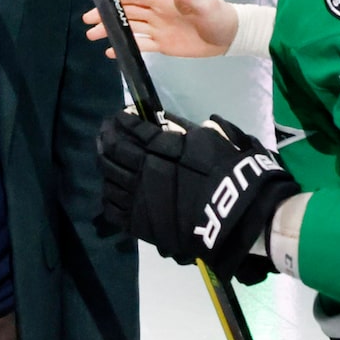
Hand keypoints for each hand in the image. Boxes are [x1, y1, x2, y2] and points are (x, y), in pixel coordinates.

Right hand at [81, 0, 236, 58]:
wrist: (230, 37)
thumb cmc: (218, 16)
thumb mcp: (204, 4)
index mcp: (164, 0)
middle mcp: (157, 13)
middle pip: (127, 12)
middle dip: (107, 15)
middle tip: (87, 20)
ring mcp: (158, 29)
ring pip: (130, 29)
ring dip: (112, 31)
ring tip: (92, 36)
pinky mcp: (163, 45)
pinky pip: (141, 45)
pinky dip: (126, 46)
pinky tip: (111, 50)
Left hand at [94, 110, 293, 282]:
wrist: (234, 213)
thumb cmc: (227, 170)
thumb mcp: (208, 137)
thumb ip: (181, 128)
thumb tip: (163, 120)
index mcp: (158, 146)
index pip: (129, 128)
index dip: (121, 120)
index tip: (119, 116)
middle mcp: (141, 170)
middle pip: (111, 151)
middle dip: (106, 137)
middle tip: (106, 132)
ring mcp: (136, 197)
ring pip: (108, 178)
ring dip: (105, 164)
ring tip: (106, 158)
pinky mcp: (138, 222)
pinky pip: (111, 208)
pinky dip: (109, 195)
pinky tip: (113, 188)